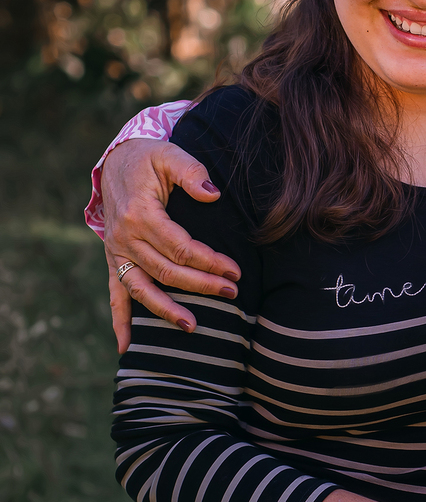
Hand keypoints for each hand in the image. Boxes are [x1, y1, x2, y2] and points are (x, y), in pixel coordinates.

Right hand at [101, 139, 240, 351]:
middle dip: (202, 285)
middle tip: (232, 293)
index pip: (180, 247)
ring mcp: (117, 252)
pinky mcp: (114, 261)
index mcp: (141, 214)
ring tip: (192, 326)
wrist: (117, 163)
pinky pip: (115, 294)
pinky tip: (127, 347)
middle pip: (167, 271)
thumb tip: (213, 194)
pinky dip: (120, 321)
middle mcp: (125, 237)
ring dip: (166, 310)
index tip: (235, 271)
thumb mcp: (170, 155)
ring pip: (142, 288)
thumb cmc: (149, 159)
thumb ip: (192, 172)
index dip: (209, 261)